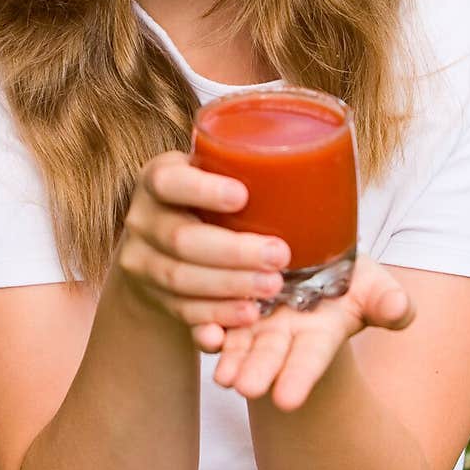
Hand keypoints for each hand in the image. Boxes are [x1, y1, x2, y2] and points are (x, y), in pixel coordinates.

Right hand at [115, 150, 291, 346]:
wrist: (161, 245)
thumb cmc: (206, 201)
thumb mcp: (211, 174)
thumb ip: (244, 169)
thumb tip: (327, 153)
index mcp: (158, 179)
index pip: (169, 181)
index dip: (202, 189)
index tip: (242, 195)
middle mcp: (142, 219)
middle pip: (180, 239)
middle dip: (233, 251)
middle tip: (279, 255)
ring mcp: (142, 261)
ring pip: (180, 279)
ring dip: (229, 286)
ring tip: (271, 288)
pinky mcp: (152, 297)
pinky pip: (182, 311)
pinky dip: (215, 315)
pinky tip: (246, 315)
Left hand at [210, 254, 413, 410]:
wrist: (309, 260)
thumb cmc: (349, 278)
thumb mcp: (373, 285)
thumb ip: (387, 302)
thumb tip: (401, 309)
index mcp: (320, 333)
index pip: (311, 358)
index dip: (299, 377)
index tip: (287, 401)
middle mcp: (284, 333)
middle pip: (270, 355)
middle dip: (258, 372)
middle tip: (244, 388)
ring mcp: (254, 320)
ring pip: (239, 344)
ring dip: (230, 359)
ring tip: (223, 376)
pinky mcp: (228, 303)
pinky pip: (215, 319)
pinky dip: (207, 329)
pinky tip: (204, 335)